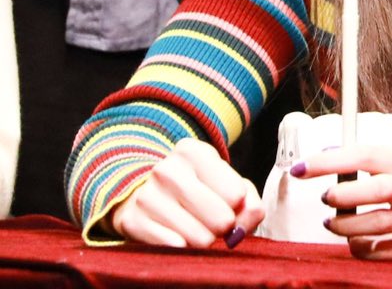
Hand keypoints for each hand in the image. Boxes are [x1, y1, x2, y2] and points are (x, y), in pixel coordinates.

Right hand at [109, 139, 264, 247]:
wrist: (144, 195)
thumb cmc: (195, 189)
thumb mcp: (225, 183)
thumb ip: (249, 201)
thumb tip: (248, 221)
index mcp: (193, 151)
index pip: (236, 194)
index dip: (237, 207)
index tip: (225, 204)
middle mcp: (167, 170)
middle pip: (221, 219)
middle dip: (222, 228)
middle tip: (212, 222)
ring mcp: (147, 195)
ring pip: (200, 240)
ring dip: (204, 241)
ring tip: (193, 228)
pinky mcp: (133, 221)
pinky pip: (175, 249)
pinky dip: (183, 249)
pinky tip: (176, 236)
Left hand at [293, 145, 391, 260]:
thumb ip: (373, 160)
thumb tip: (328, 154)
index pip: (364, 155)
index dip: (329, 161)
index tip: (301, 167)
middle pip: (374, 190)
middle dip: (341, 196)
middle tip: (326, 199)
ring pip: (375, 225)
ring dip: (345, 226)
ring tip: (333, 223)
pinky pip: (383, 252)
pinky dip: (362, 248)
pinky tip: (356, 242)